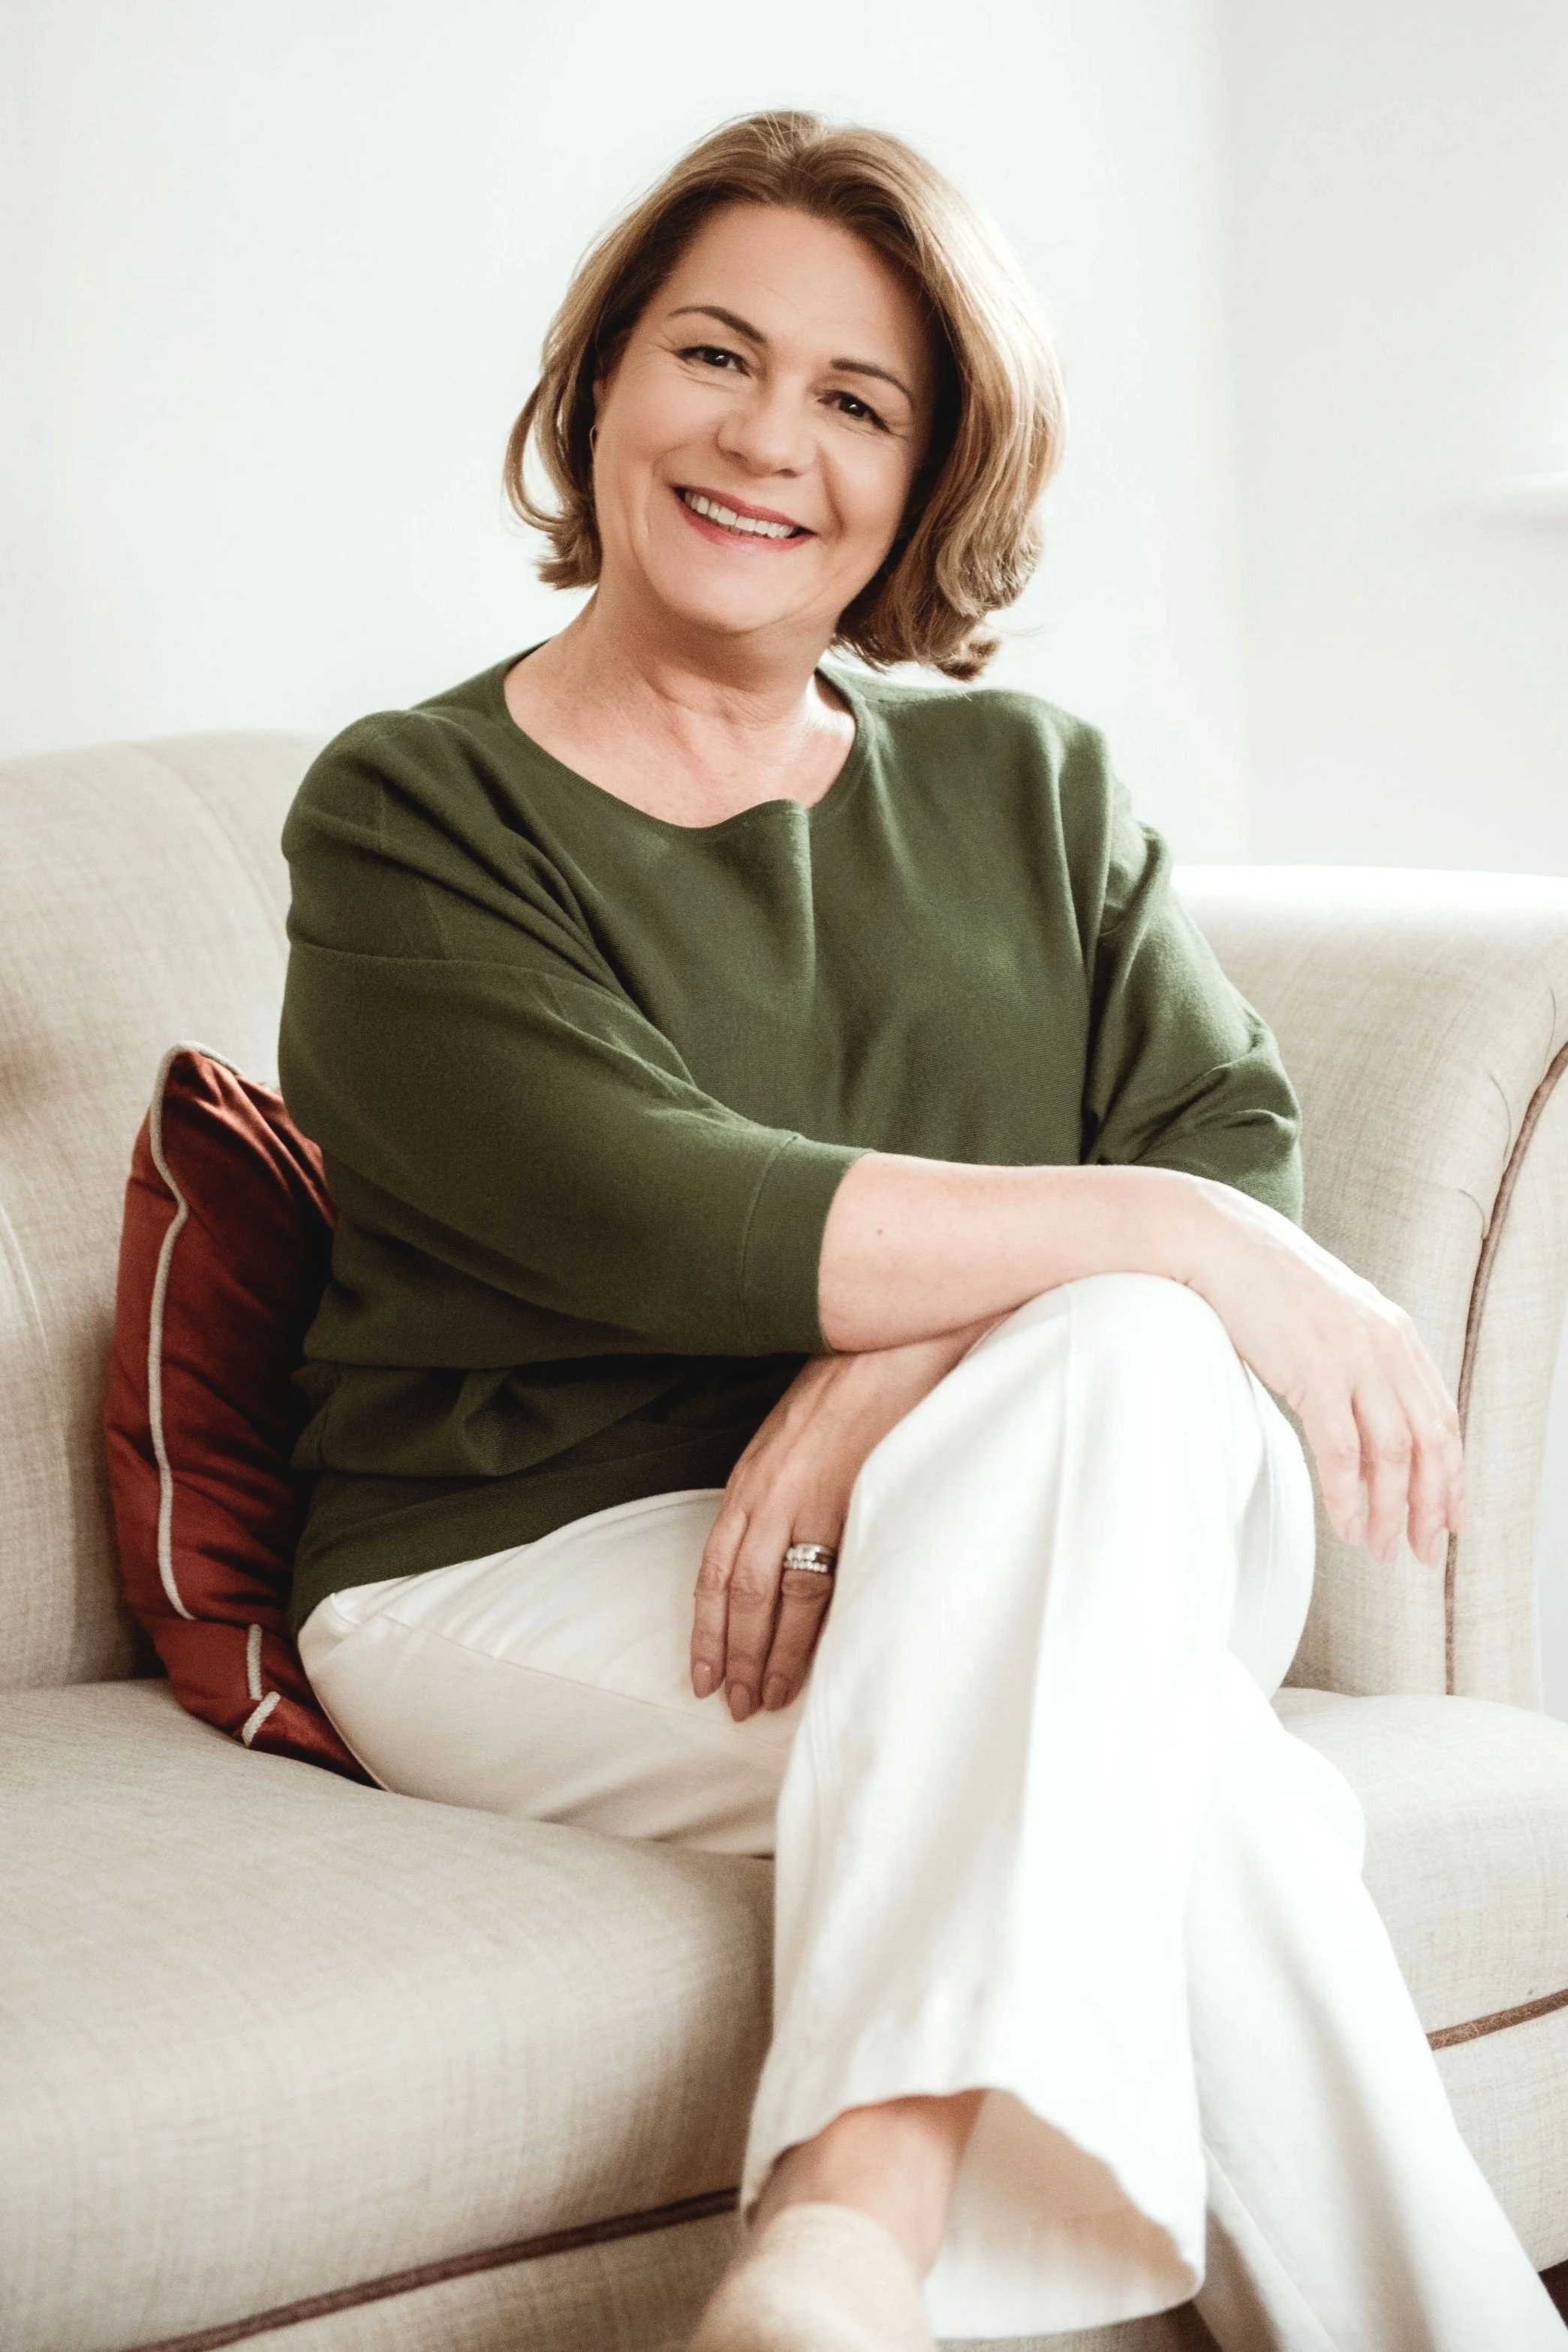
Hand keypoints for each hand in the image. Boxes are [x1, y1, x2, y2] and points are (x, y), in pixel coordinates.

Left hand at [691, 1322, 992, 1721]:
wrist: (889, 1343)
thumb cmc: (845, 1385)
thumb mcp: (787, 1436)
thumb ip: (775, 1491)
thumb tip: (774, 1547)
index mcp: (749, 1482)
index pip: (713, 1570)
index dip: (705, 1627)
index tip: (701, 1672)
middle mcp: (769, 1498)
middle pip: (739, 1595)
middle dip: (733, 1655)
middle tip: (733, 1704)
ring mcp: (812, 1505)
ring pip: (780, 1599)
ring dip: (772, 1655)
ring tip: (767, 1698)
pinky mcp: (855, 1507)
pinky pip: (831, 1581)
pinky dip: (818, 1627)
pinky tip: (817, 1659)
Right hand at [1179, 1181, 1463, 1569]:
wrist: (1220, 1243)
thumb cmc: (1263, 1282)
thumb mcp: (1330, 1318)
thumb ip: (1357, 1359)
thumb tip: (1363, 1419)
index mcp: (1395, 1333)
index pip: (1442, 1416)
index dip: (1451, 1473)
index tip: (1447, 1516)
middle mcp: (1387, 1346)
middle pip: (1430, 1442)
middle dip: (1430, 1505)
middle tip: (1421, 1550)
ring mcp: (1354, 1358)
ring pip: (1394, 1455)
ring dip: (1388, 1511)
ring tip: (1379, 1548)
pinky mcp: (1315, 1372)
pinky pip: (1343, 1452)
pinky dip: (1349, 1497)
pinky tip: (1346, 1525)